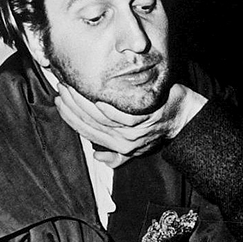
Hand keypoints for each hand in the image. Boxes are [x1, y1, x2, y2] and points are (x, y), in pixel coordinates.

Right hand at [55, 83, 207, 167]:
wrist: (184, 118)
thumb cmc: (159, 129)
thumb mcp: (137, 146)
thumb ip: (117, 154)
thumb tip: (97, 157)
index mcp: (120, 147)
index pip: (87, 132)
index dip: (70, 117)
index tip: (59, 102)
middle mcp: (125, 141)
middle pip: (91, 124)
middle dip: (72, 106)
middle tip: (61, 88)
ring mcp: (135, 130)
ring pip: (101, 117)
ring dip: (83, 101)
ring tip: (72, 84)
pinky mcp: (145, 117)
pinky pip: (120, 113)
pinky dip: (106, 104)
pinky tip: (95, 92)